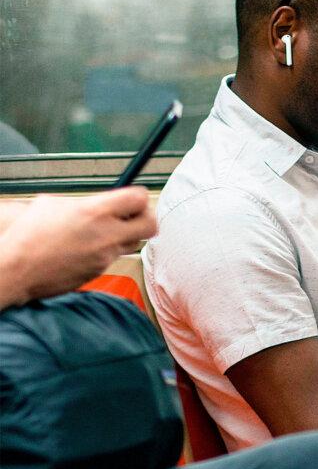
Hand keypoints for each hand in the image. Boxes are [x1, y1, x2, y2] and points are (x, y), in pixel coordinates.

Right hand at [0, 188, 155, 307]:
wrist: (16, 269)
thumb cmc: (28, 235)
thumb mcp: (52, 204)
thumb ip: (83, 202)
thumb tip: (99, 202)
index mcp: (95, 211)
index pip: (139, 198)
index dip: (138, 197)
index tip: (131, 199)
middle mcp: (106, 234)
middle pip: (150, 224)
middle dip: (144, 218)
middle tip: (132, 216)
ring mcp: (105, 255)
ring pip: (133, 243)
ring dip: (125, 235)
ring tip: (104, 232)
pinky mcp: (100, 271)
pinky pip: (113, 258)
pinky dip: (106, 251)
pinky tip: (86, 248)